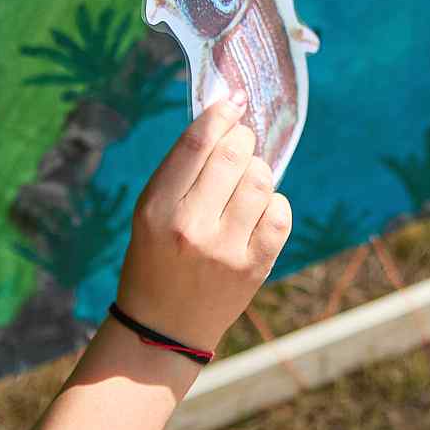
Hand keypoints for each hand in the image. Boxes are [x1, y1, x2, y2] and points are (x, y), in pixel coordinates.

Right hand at [115, 104, 292, 352]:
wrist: (163, 327)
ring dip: (257, 171)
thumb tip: (224, 115)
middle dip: (242, 139)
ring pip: (260, 180)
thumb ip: (182, 169)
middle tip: (240, 142)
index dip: (220, 115)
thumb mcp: (150, 212)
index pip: (196, 144)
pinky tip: (258, 210)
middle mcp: (190, 227)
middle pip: (233, 155)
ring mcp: (225, 250)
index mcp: (156, 209)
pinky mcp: (253, 267)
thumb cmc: (155, 257)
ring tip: (245, 182)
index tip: (232, 103)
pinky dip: (274, 202)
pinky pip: (279, 213)